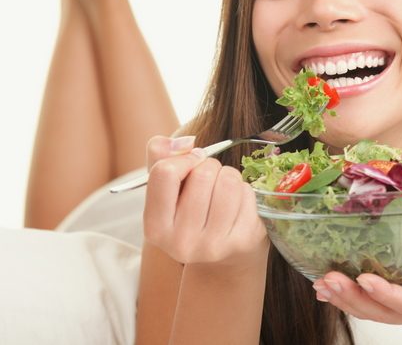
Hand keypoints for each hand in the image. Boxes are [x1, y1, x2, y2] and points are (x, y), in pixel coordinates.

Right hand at [142, 136, 267, 266]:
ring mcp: (213, 245)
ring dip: (228, 176)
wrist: (222, 258)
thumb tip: (186, 142)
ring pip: (228, 181)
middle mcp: (181, 243)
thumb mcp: (165, 187)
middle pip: (202, 174)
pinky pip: (247, 194)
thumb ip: (160, 155)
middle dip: (209, 167)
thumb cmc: (189, 211)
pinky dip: (244, 191)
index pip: (165, 173)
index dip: (182, 159)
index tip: (190, 163)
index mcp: (155, 228)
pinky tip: (236, 206)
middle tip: (209, 181)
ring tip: (222, 190)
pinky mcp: (242, 241)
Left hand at [312, 229, 401, 325]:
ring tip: (321, 284)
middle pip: (384, 312)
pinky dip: (345, 297)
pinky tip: (324, 288)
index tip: (365, 279)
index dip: (388, 295)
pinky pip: (367, 305)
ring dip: (344, 299)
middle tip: (330, 279)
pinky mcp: (393, 302)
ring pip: (371, 311)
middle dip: (355, 298)